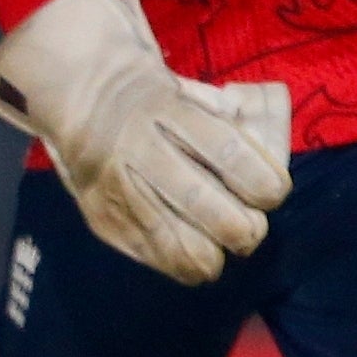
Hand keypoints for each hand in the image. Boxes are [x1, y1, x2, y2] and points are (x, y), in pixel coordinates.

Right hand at [0, 0, 291, 283]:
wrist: (81, 93)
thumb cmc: (154, 98)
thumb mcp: (190, 92)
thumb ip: (228, 123)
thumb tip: (272, 164)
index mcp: (167, 108)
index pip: (226, 152)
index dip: (261, 182)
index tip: (274, 192)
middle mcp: (138, 146)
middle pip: (202, 203)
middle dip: (240, 229)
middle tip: (251, 231)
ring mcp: (115, 184)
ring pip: (173, 239)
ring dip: (211, 256)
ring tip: (222, 254)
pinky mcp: (100, 214)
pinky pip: (147, 252)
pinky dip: (179, 264)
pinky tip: (195, 262)